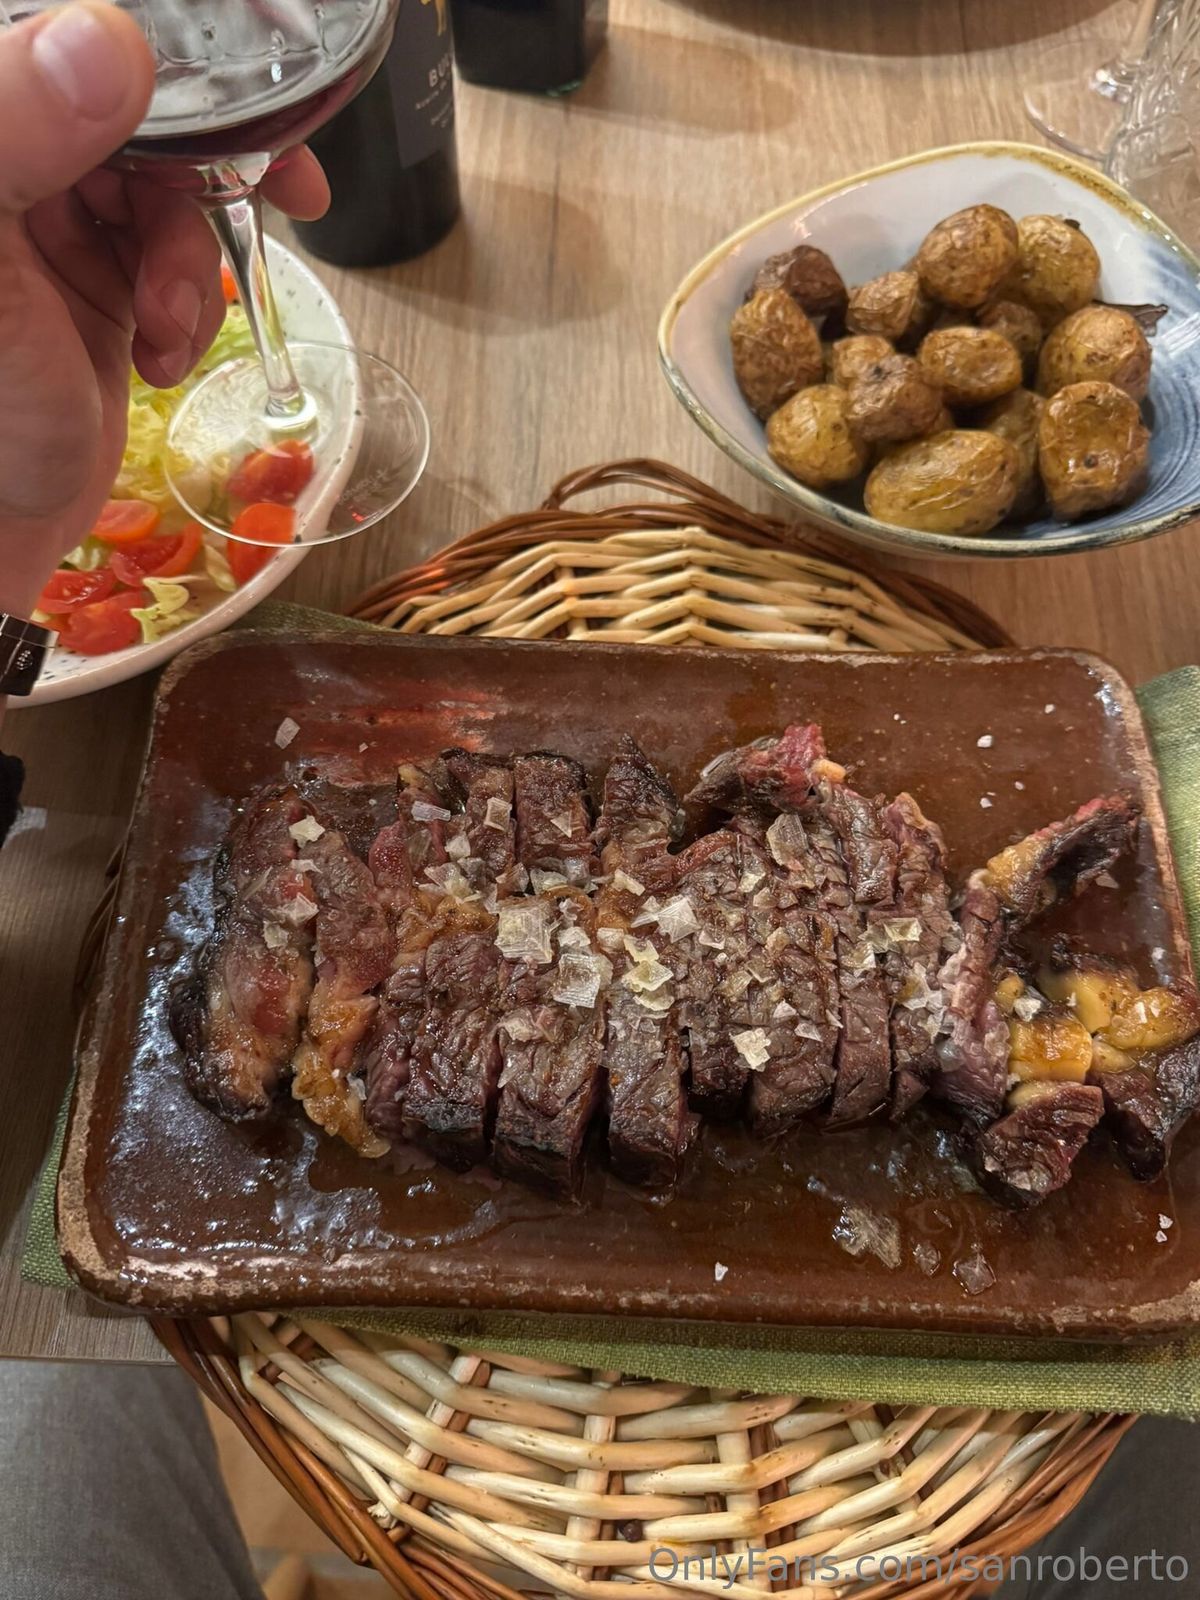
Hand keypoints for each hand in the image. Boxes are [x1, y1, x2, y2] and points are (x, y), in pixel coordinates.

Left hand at [0, 1, 329, 616]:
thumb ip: (19, 132)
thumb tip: (108, 41)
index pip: (66, 45)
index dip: (170, 64)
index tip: (252, 92)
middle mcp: (11, 159)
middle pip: (137, 114)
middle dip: (207, 176)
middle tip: (285, 194)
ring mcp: (50, 221)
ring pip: (168, 192)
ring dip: (196, 263)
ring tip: (172, 333)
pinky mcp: (93, 280)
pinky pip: (173, 258)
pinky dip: (190, 307)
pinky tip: (165, 357)